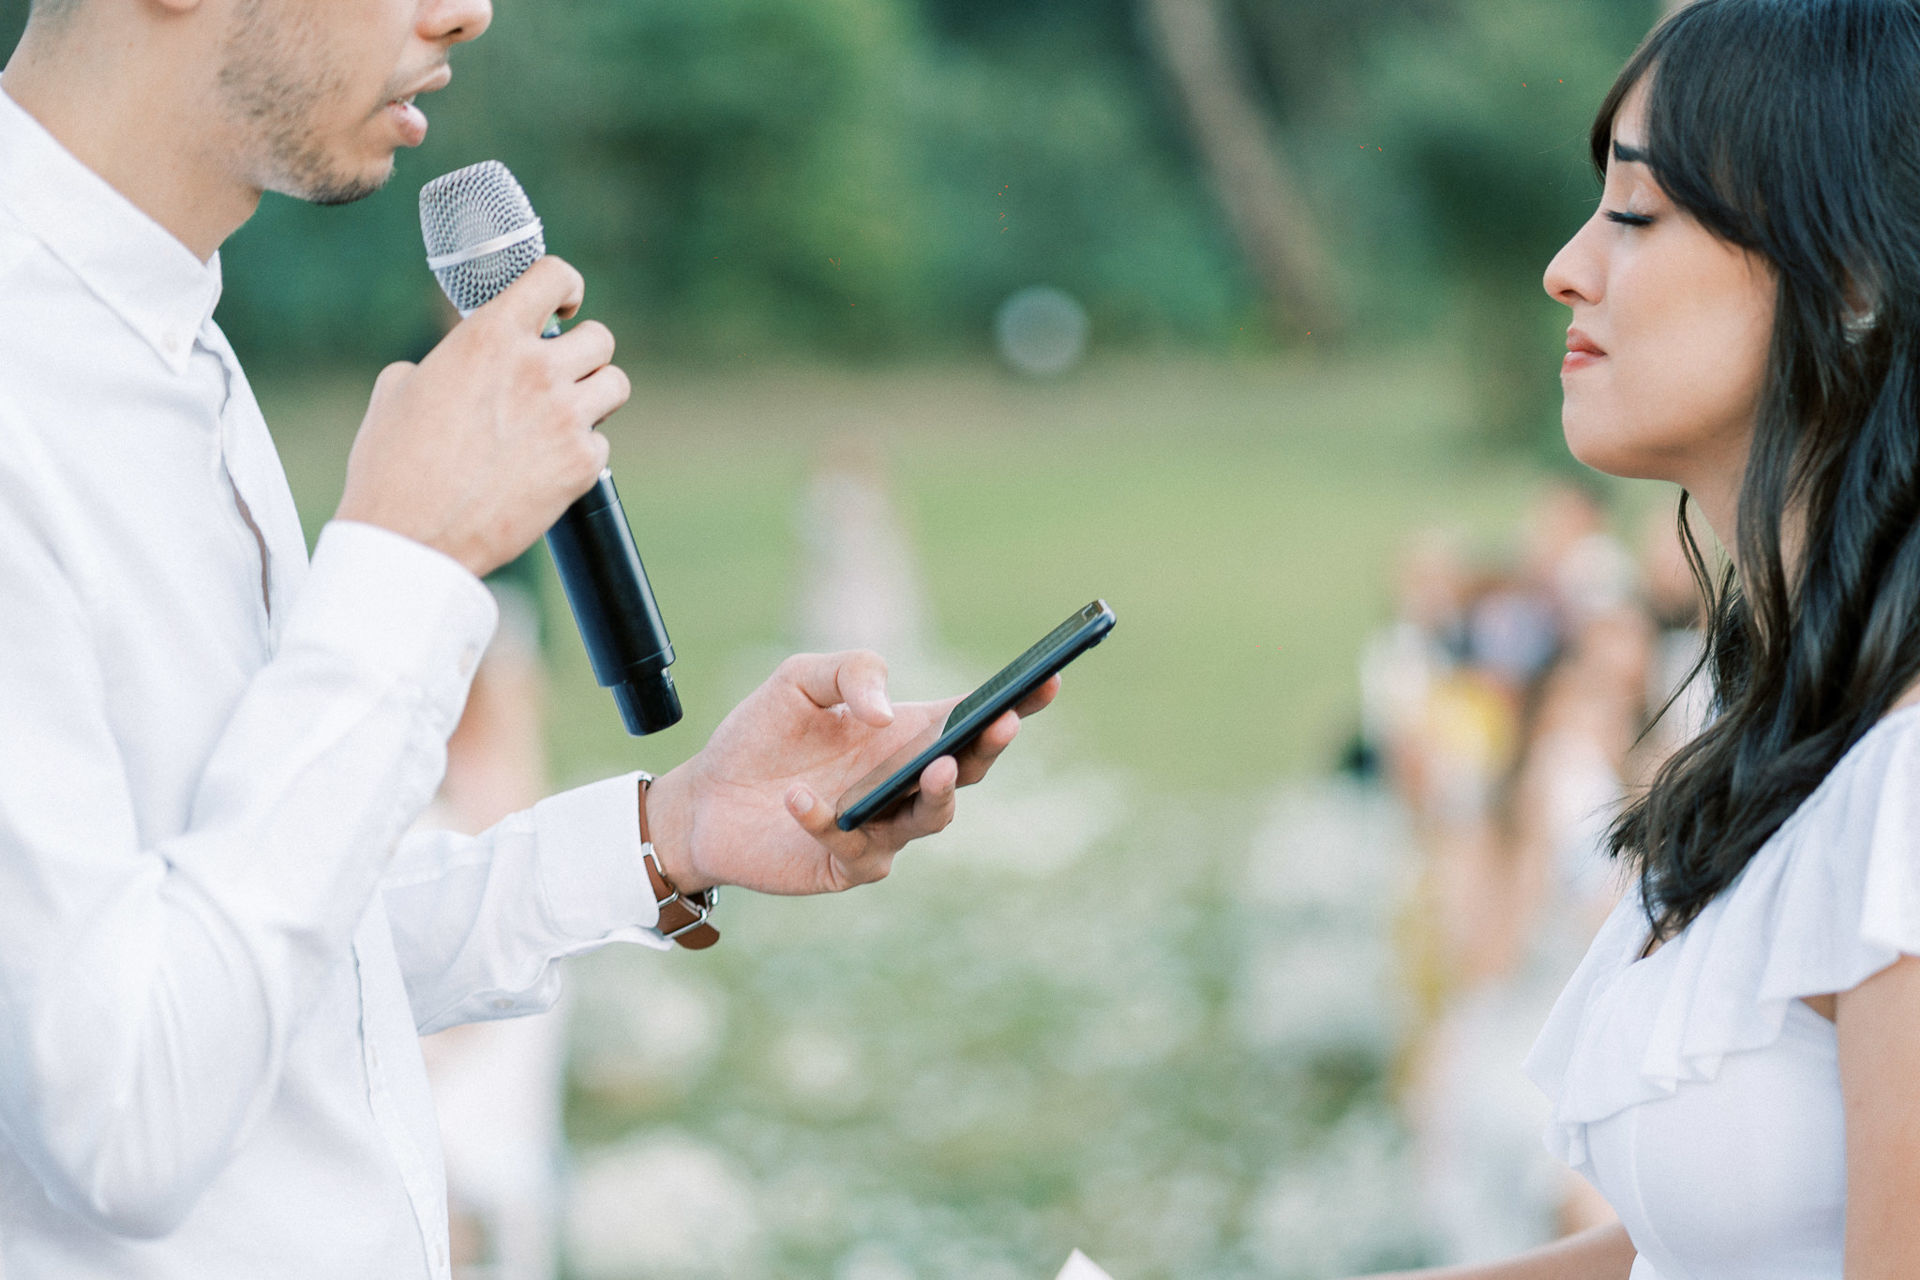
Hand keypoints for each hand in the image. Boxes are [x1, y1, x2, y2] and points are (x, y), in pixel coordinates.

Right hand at [333, 256, 631, 577]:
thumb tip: (462, 366)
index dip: (565, 287)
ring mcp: (566, 416)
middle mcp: (536, 368)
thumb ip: (446, 361)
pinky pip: (602, 443)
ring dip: (594, 397)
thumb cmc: (392, 465)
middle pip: (600, 338)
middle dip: (582, 355)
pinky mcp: (582, 464)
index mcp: (489, 336)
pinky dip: (581, 453)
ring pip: (615, 385)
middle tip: (560, 377)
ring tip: (564, 417)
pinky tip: (547, 467)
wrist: (411, 535)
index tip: (563, 306)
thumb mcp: (400, 388)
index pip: (553, 275)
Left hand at [646, 651, 1060, 895]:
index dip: (1018, 703)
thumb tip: (886, 714)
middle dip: (992, 747)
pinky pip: (852, 846)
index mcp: (907, 733)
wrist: (703, 798)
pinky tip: (798, 797)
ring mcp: (883, 828)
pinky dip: (826, 820)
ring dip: (936, 794)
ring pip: (932, 819)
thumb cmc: (760, 735)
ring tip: (929, 767)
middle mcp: (905, 783)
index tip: (1047, 681)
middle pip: (969, 770)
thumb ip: (850, 671)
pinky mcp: (846, 864)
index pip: (973, 718)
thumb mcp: (798, 679)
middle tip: (1003, 721)